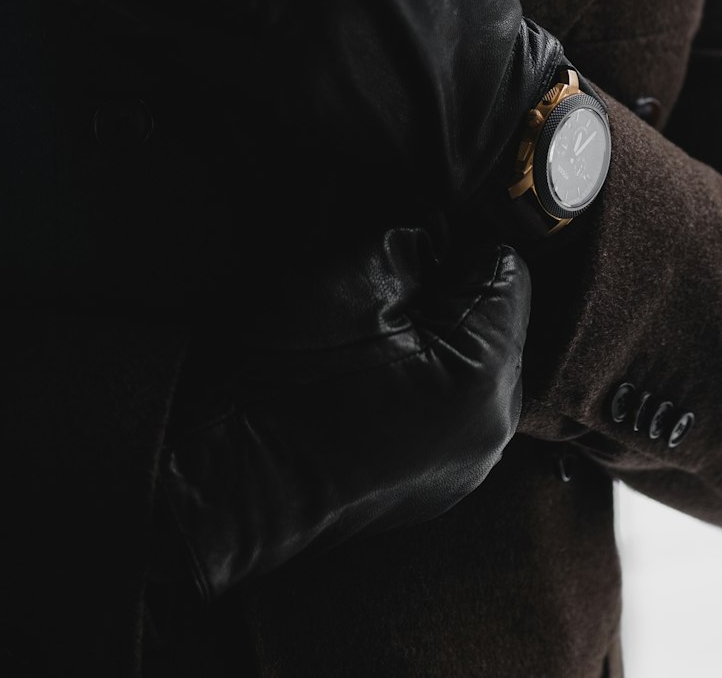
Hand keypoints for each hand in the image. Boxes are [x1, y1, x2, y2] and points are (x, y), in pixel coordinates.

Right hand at [149, 226, 531, 601]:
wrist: (216, 472)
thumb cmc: (281, 370)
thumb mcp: (359, 269)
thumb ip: (420, 236)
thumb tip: (440, 235)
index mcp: (486, 374)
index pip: (505, 268)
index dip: (451, 247)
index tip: (399, 256)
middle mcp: (492, 430)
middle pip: (494, 319)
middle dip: (447, 295)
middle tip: (375, 298)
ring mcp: (463, 467)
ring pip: (471, 363)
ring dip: (433, 339)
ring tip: (363, 343)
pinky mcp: (430, 485)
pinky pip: (447, 407)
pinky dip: (418, 382)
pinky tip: (363, 382)